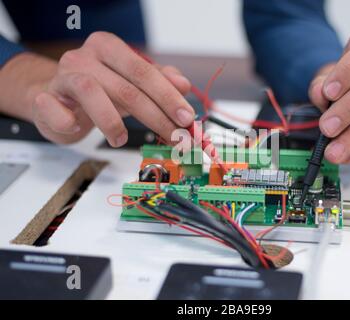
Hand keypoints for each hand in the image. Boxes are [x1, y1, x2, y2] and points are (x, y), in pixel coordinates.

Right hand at [32, 32, 194, 146]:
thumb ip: (158, 82)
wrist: (54, 98)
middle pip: (126, 87)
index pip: (145, 71)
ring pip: (91, 93)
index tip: (186, 118)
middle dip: (155, 116)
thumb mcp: (130, 83)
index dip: (168, 96)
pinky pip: (54, 109)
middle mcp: (85, 57)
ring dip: (112, 122)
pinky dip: (67, 121)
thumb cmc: (97, 91)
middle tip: (173, 137)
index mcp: (109, 48)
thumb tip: (183, 85)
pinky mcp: (43, 98)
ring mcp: (62, 76)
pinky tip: (78, 128)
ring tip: (121, 140)